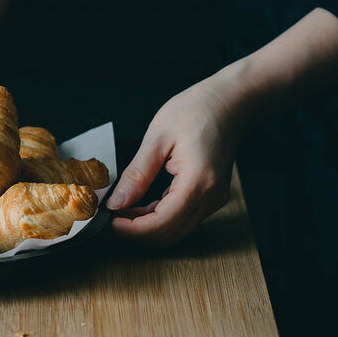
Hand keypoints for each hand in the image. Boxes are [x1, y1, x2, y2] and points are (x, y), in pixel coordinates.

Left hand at [106, 74, 249, 246]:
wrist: (229, 102)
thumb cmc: (197, 110)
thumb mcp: (158, 137)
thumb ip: (137, 174)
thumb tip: (116, 202)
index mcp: (198, 182)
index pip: (161, 224)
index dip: (132, 230)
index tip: (108, 221)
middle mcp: (210, 198)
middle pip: (169, 235)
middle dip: (136, 232)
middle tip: (109, 218)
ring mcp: (213, 199)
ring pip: (175, 230)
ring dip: (146, 226)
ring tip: (121, 210)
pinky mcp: (210, 196)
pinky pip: (182, 217)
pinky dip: (158, 216)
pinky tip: (139, 204)